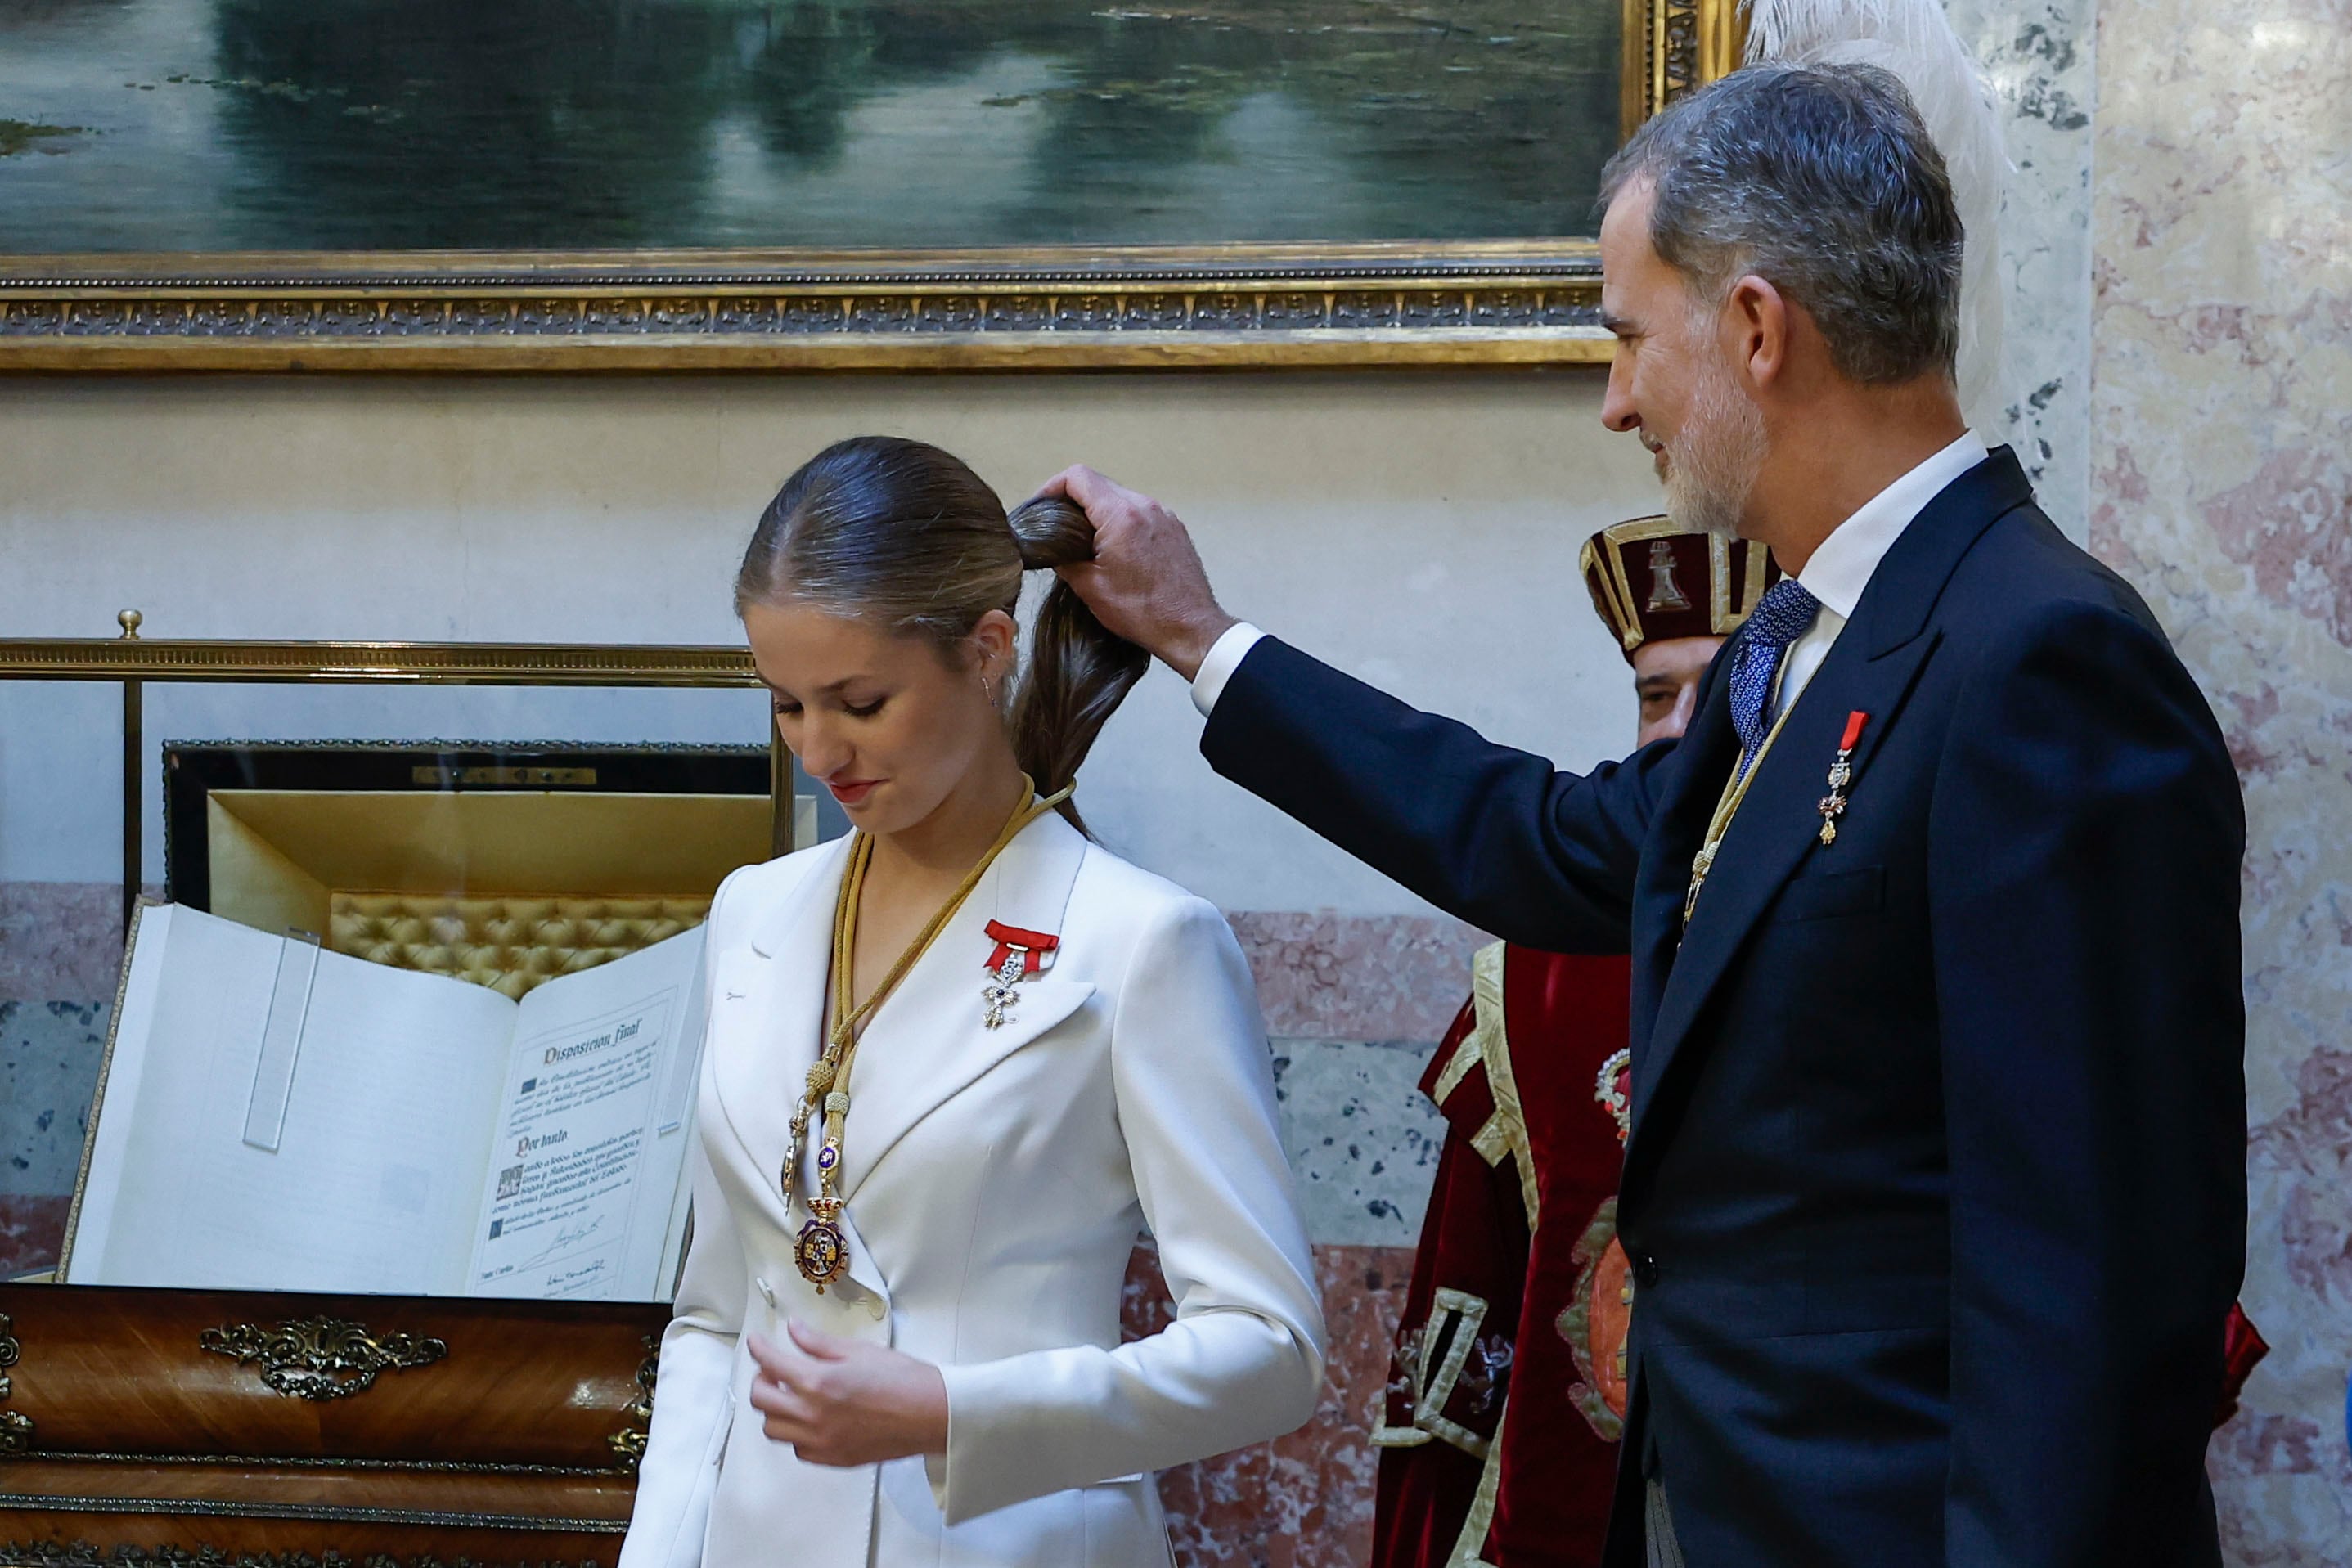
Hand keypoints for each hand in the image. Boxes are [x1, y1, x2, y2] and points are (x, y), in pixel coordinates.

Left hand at [746, 1320, 947, 1467]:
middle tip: (773, 1370)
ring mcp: (821, 1441)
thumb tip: (795, 1331)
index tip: (756, 1343)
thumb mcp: (859, 1351)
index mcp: (819, 1382)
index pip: (771, 1363)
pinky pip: (797, 1449)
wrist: (931, 1414)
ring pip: (773, 1429)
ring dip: (774, 1409)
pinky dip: (795, 1434)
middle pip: (761, 1400)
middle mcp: (813, 1415)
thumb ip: (818, 1343)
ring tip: (789, 1395)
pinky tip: (809, 1420)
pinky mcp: (832, 1458)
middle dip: (761, 1380)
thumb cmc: (904, 1381)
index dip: (759, 1349)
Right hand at [1032, 464, 1237, 679]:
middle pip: (1099, 483)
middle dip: (1073, 501)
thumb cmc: (1142, 612)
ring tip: (1085, 541)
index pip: (1078, 477)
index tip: (1042, 508)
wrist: (1190, 628)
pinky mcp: (1174, 527)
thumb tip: (1053, 550)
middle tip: (1058, 527)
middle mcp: (1145, 505)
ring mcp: (1163, 515)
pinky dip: (1121, 521)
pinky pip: (1140, 512)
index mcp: (1120, 515)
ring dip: (1098, 512)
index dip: (1052, 487)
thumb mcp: (1090, 588)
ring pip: (1120, 497)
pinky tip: (1114, 548)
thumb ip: (1064, 560)